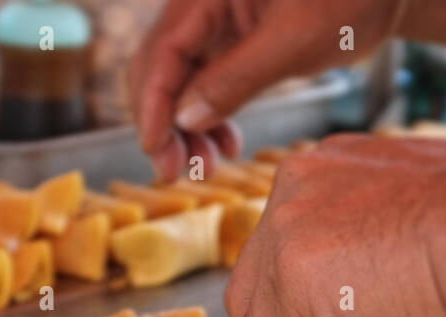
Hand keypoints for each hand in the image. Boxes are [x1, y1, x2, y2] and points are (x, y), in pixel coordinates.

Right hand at [129, 0, 405, 178]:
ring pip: (182, 82)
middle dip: (164, 122)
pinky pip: (209, 85)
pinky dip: (212, 118)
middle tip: (174, 172)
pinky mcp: (237, 45)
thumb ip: (236, 79)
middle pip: (161, 68)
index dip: (153, 104)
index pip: (163, 51)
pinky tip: (227, 146)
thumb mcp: (293, 42)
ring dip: (187, 128)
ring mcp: (220, 26)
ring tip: (205, 167)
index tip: (156, 150)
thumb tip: (185, 121)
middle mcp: (206, 5)